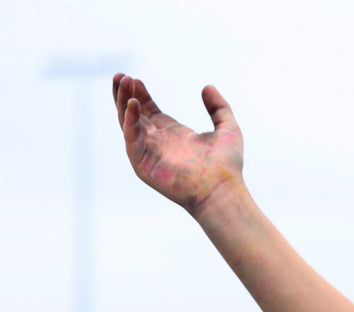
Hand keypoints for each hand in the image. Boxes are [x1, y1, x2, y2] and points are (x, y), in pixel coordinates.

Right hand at [112, 74, 244, 216]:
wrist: (222, 190)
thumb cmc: (227, 166)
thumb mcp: (228, 128)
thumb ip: (219, 107)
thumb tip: (208, 86)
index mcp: (175, 135)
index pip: (150, 112)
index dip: (141, 95)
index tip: (135, 78)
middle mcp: (159, 143)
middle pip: (134, 114)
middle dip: (125, 94)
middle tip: (120, 76)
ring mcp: (149, 153)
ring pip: (127, 122)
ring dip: (122, 101)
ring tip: (122, 80)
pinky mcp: (143, 163)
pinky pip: (131, 137)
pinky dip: (129, 119)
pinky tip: (132, 102)